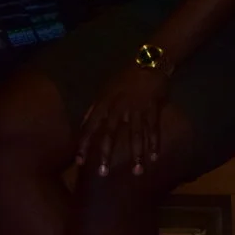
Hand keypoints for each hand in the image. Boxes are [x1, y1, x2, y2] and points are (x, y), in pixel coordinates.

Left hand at [75, 62, 173, 179]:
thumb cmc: (125, 76)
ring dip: (136, 154)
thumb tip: (83, 123)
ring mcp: (137, 108)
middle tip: (103, 173)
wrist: (148, 61)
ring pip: (135, 135)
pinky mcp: (152, 108)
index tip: (79, 162)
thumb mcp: (105, 88)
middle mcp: (119, 107)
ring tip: (136, 172)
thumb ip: (95, 107)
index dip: (85, 144)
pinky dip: (154, 143)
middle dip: (106, 154)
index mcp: (105, 102)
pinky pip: (153, 128)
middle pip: (111, 134)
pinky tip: (154, 157)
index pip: (91, 126)